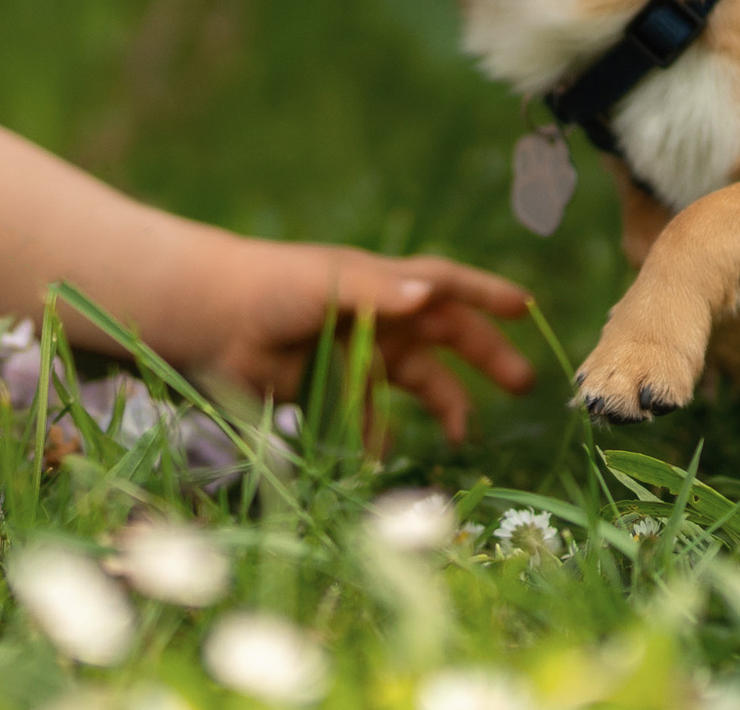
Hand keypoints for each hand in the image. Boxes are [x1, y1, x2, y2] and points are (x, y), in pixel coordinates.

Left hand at [195, 242, 535, 442]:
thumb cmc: (273, 287)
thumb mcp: (330, 284)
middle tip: (520, 384)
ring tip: (462, 434)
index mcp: (382, 284)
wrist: (213, 320)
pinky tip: (383, 456)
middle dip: (484, 356)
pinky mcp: (330, 389)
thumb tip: (430, 296)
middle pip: (444, 336)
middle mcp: (378, 318)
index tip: (527, 307)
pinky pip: (368, 416)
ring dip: (442, 404)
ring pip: (414, 381)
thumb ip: (380, 292)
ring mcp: (355, 354)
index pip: (445, 285)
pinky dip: (380, 435)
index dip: (486, 294)